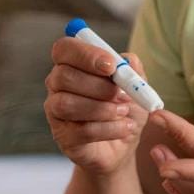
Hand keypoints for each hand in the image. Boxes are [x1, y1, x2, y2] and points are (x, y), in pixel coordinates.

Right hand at [44, 37, 148, 175]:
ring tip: (124, 112)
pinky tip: (124, 128)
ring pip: (66, 104)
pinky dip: (109, 129)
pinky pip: (80, 130)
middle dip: (99, 86)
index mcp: (74, 65)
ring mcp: (56, 112)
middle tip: (123, 95)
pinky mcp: (63, 137)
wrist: (125, 144)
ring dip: (102, 108)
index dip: (86, 54)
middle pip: (63, 76)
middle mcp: (58, 86)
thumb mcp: (137, 87)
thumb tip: (127, 60)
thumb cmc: (126, 108)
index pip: (64, 49)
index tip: (111, 66)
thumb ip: (133, 70)